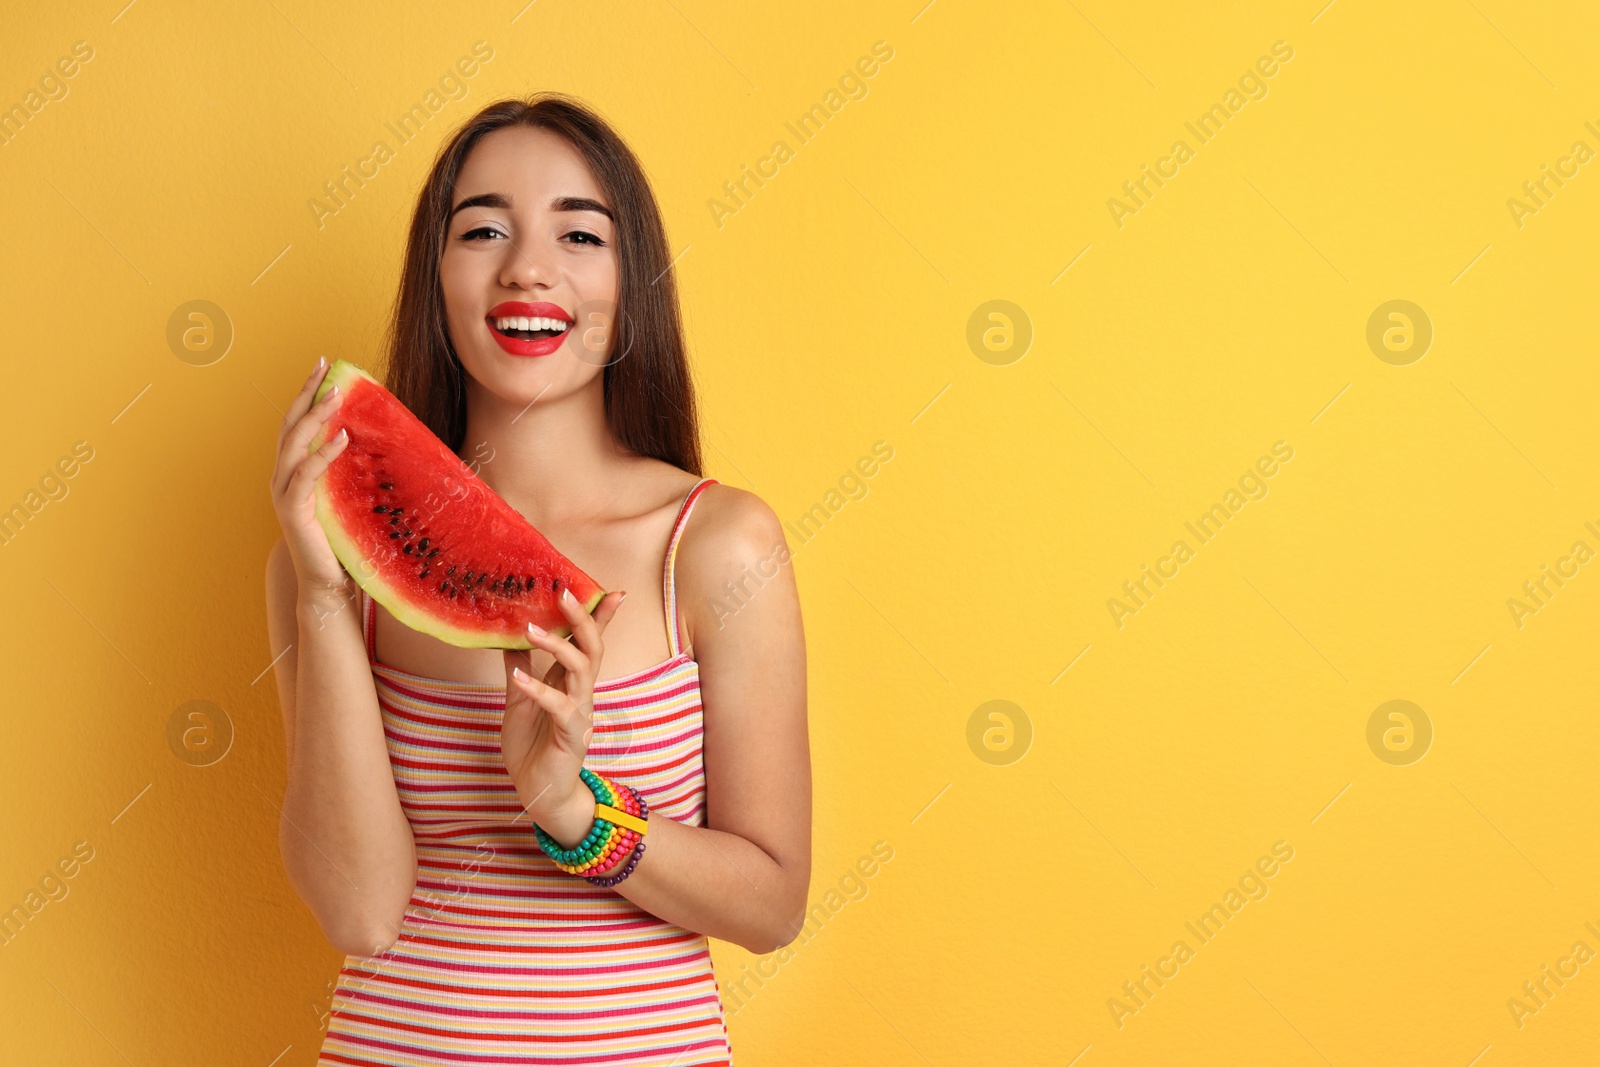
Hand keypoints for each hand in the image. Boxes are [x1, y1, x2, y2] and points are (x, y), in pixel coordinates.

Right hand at [269, 357, 350, 596]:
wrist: (328, 583)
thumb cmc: (341, 541)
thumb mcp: (346, 497)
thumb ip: (349, 471)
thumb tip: (373, 440)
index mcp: (293, 472)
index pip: (296, 425)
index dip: (306, 395)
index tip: (323, 368)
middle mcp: (282, 478)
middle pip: (289, 426)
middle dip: (306, 394)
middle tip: (323, 366)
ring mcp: (284, 493)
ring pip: (293, 444)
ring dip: (314, 416)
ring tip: (334, 395)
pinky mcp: (293, 510)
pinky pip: (306, 474)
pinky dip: (323, 454)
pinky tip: (341, 437)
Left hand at [502, 587, 627, 841]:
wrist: (539, 792)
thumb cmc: (532, 746)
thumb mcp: (518, 701)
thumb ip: (519, 669)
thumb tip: (506, 636)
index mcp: (571, 682)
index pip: (589, 642)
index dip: (600, 616)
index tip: (611, 589)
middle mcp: (582, 693)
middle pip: (592, 648)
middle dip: (584, 619)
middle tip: (564, 593)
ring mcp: (580, 713)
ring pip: (581, 671)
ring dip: (558, 647)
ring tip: (531, 629)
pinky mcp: (572, 736)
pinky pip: (560, 707)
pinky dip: (539, 690)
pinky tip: (519, 679)